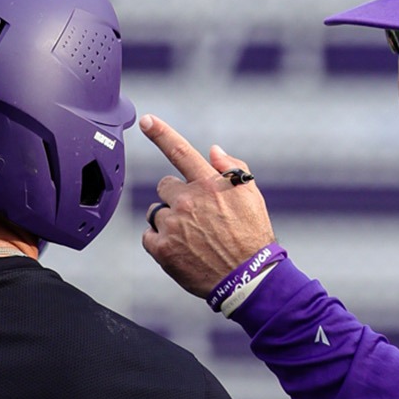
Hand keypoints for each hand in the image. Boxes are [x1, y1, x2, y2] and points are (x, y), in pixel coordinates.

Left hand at [137, 115, 276, 297]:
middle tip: (195, 217)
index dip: (160, 132)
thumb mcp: (251, 196)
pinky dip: (159, 242)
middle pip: (165, 187)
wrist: (248, 278)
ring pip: (156, 213)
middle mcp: (188, 200)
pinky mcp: (163, 249)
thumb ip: (232, 168)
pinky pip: (149, 236)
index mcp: (209, 184)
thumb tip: (213, 150)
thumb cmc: (252, 237)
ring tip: (191, 237)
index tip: (146, 119)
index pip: (180, 150)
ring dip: (168, 221)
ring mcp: (173, 225)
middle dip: (176, 197)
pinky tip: (180, 250)